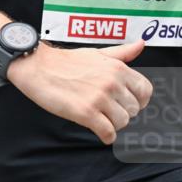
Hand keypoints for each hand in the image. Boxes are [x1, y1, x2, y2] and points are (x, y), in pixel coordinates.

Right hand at [7, 41, 152, 144]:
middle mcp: (112, 83)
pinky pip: (107, 132)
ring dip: (112, 125)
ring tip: (101, 120)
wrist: (36, 67)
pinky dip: (106, 136)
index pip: (145, 91)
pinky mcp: (85, 113)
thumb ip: (121, 53)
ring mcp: (99, 98)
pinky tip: (100, 133)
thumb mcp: (96, 53)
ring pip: (122, 122)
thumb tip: (140, 45)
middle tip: (107, 112)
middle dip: (121, 113)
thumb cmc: (63, 62)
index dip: (138, 101)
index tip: (127, 104)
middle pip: (133, 110)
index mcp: (118, 68)